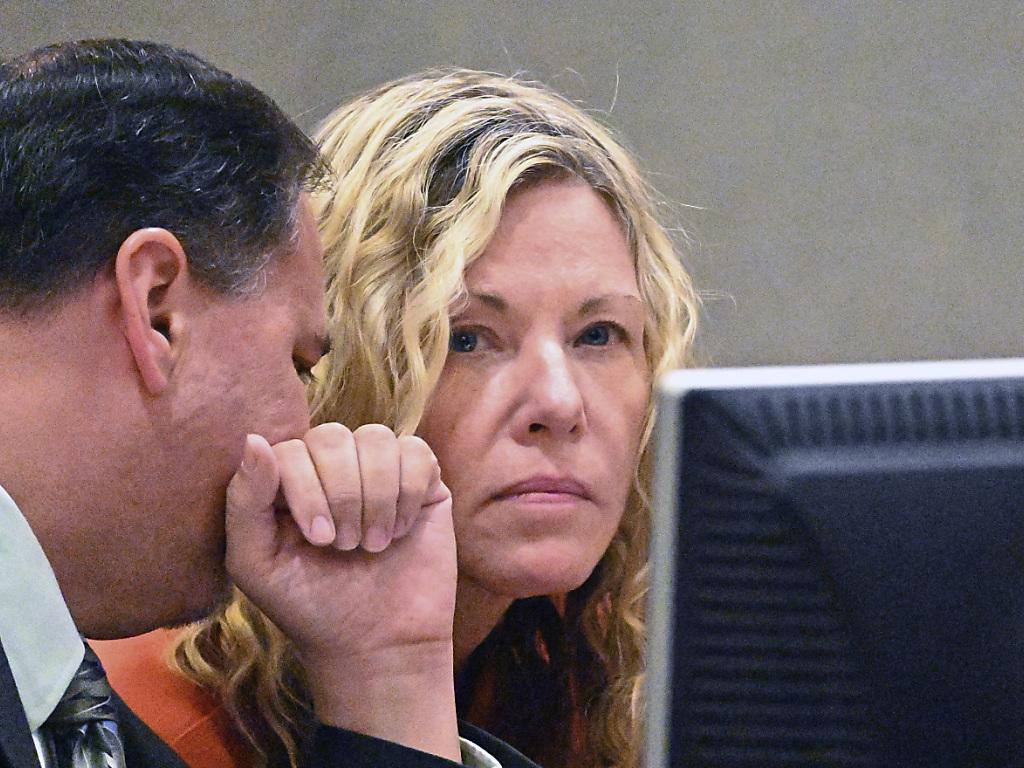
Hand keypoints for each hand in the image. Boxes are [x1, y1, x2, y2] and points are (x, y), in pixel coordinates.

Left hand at [224, 423, 456, 660]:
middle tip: (346, 545)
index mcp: (288, 480)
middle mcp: (332, 466)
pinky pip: (417, 452)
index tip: (319, 541)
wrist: (377, 645)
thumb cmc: (310, 606)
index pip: (290, 448)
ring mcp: (379, 470)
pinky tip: (401, 530)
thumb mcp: (256, 563)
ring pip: (376, 438)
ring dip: (376, 496)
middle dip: (342, 494)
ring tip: (374, 542)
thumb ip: (244, 501)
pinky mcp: (423, 481)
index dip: (306, 489)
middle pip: (332, 436)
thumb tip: (254, 439)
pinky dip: (408, 493)